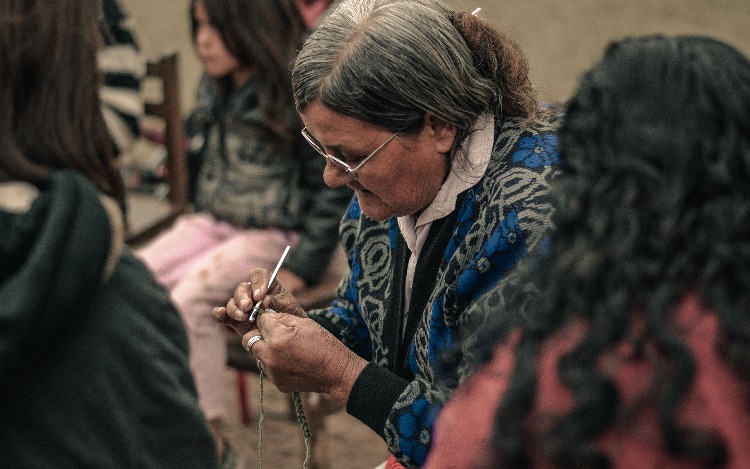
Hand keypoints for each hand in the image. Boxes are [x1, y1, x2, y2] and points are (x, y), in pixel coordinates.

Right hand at [211, 268, 304, 335]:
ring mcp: (243, 307)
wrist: (289, 335)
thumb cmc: (290, 316)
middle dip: (244, 297)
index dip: (258, 283)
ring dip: (236, 308)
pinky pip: (224, 315)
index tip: (260, 295)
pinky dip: (219, 314)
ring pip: (233, 302)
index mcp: (267, 284)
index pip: (258, 275)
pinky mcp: (236, 320)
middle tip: (248, 306)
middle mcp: (252, 293)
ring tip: (244, 317)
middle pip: (242, 288)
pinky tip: (219, 313)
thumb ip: (277, 302)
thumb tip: (265, 300)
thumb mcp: (289, 307)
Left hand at [244, 309, 367, 405]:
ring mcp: (272, 372)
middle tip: (272, 334)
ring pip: (257, 355)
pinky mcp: (277, 383)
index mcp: (277, 338)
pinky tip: (291, 362)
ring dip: (266, 350)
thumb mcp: (304, 323)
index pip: (260, 321)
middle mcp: (270, 356)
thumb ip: (282, 318)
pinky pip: (268, 369)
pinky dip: (275, 363)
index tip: (272, 319)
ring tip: (285, 350)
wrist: (336, 372)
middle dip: (258, 334)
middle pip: (248, 340)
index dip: (267, 318)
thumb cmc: (323, 343)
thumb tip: (267, 315)